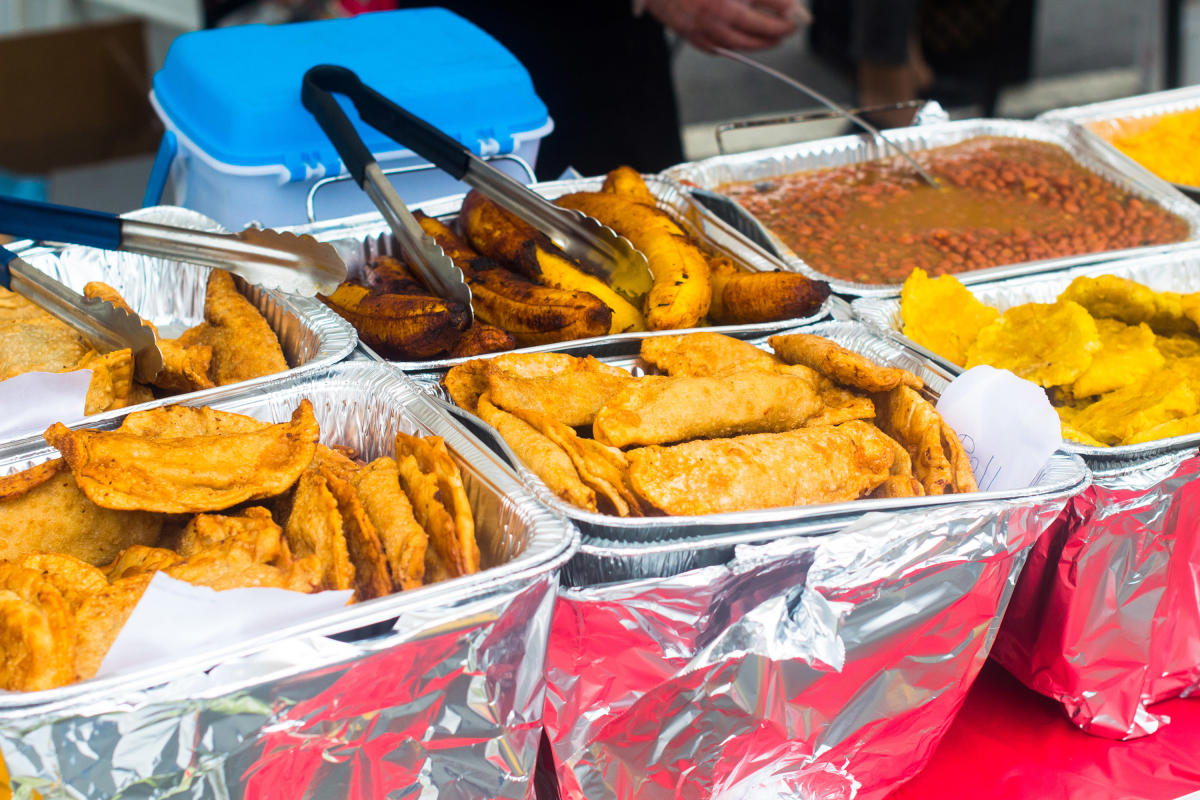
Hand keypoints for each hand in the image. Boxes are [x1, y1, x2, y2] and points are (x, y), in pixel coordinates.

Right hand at [644, 0, 809, 51]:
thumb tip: (790, 7)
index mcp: (725, 0)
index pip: (766, 9)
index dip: (787, 13)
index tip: (800, 16)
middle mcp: (713, 16)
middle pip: (755, 32)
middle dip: (778, 32)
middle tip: (791, 28)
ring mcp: (701, 29)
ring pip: (739, 45)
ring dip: (761, 44)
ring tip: (774, 38)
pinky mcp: (692, 37)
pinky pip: (719, 49)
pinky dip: (736, 48)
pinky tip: (746, 44)